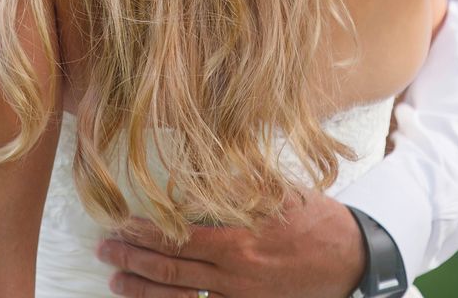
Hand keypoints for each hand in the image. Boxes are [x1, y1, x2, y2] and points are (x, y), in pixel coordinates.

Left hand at [96, 192, 365, 297]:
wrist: (351, 259)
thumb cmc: (314, 221)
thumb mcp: (278, 193)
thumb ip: (238, 186)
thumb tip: (199, 172)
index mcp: (239, 241)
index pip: (179, 238)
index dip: (146, 233)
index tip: (120, 224)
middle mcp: (234, 276)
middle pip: (172, 272)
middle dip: (134, 260)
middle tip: (105, 251)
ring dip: (144, 291)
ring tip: (116, 280)